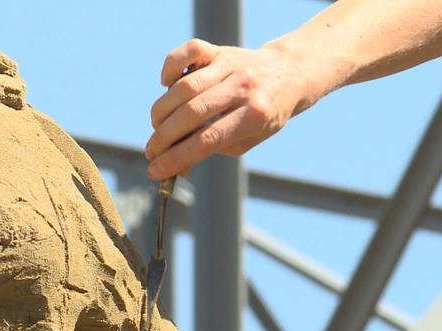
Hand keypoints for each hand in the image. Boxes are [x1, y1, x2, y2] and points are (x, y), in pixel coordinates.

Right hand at [145, 38, 334, 179]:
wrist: (289, 74)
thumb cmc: (264, 115)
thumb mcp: (247, 140)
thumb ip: (213, 150)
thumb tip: (177, 166)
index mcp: (254, 116)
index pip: (206, 141)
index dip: (175, 157)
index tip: (155, 170)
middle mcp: (243, 87)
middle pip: (191, 113)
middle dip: (163, 137)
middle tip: (152, 151)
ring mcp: (230, 65)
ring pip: (184, 87)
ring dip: (162, 111)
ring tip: (157, 126)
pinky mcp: (219, 50)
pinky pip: (189, 51)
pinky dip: (170, 66)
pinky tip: (166, 84)